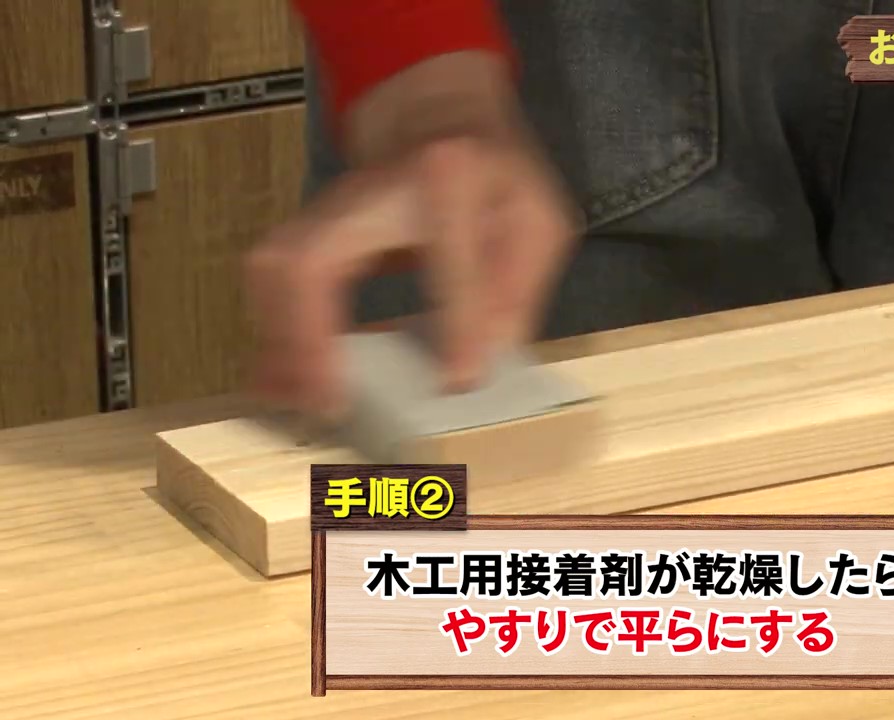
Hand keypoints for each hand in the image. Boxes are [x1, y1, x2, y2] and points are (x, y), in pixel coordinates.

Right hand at [246, 53, 579, 418]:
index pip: (446, 259)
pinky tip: (281, 380)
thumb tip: (480, 362)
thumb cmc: (495, 177)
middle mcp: (374, 186)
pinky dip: (273, 334)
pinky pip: (270, 282)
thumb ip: (518, 288)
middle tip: (329, 403)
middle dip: (309, 338)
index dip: (453, 322)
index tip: (455, 382)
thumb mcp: (538, 220)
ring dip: (279, 342)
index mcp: (448, 177)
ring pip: (275, 270)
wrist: (440, 118)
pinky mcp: (306, 225)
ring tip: (299, 401)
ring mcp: (330, 203)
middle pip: (314, 258)